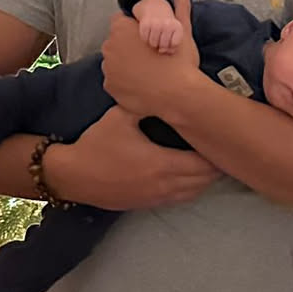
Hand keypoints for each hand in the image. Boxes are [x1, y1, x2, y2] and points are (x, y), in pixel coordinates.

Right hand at [44, 106, 220, 210]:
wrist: (71, 175)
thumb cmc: (96, 144)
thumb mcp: (120, 116)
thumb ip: (145, 103)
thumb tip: (162, 87)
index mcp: (161, 163)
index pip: (202, 163)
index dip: (214, 153)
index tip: (221, 139)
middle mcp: (163, 184)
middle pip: (203, 181)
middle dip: (215, 167)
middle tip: (221, 149)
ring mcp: (156, 197)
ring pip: (193, 193)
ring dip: (205, 180)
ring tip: (211, 162)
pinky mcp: (147, 204)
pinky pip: (179, 199)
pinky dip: (190, 189)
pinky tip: (192, 177)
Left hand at [103, 0, 200, 114]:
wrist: (179, 96)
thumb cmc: (180, 62)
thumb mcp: (182, 30)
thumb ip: (179, 5)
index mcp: (122, 29)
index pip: (121, 21)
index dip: (136, 29)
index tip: (149, 39)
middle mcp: (110, 47)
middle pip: (117, 43)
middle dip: (129, 47)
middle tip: (151, 57)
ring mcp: (108, 69)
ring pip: (115, 62)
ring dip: (126, 65)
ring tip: (147, 72)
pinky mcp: (110, 88)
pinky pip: (115, 81)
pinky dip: (125, 82)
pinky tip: (141, 85)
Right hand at [134, 0, 183, 53]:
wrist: (155, 9)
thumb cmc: (167, 27)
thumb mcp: (175, 35)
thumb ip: (172, 47)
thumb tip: (161, 51)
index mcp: (177, 27)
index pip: (174, 44)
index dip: (171, 45)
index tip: (170, 38)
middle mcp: (167, 24)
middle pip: (163, 45)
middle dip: (161, 45)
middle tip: (161, 37)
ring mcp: (155, 23)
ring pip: (153, 44)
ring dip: (153, 42)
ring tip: (155, 35)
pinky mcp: (145, 24)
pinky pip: (144, 39)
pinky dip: (145, 38)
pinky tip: (149, 32)